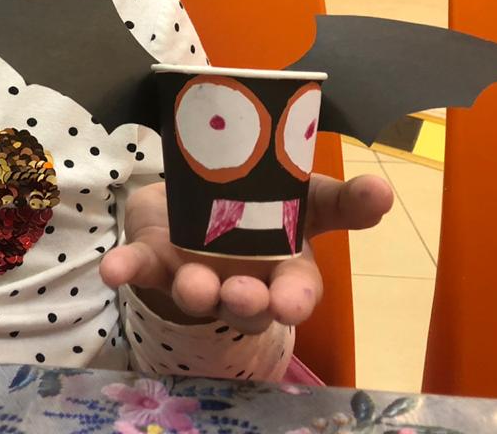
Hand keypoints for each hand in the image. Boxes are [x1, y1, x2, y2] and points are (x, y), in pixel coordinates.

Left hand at [100, 173, 392, 333]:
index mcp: (285, 264)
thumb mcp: (301, 196)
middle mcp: (244, 280)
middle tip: (245, 296)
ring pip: (200, 293)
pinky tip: (112, 270)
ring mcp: (198, 275)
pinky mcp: (156, 263)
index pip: (302, 283)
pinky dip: (126, 268)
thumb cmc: (254, 208)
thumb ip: (338, 197)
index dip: (300, 294)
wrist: (190, 212)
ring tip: (194, 286)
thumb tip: (383, 192)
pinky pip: (140, 269)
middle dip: (250, 302)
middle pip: (253, 303)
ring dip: (196, 290)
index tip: (294, 302)